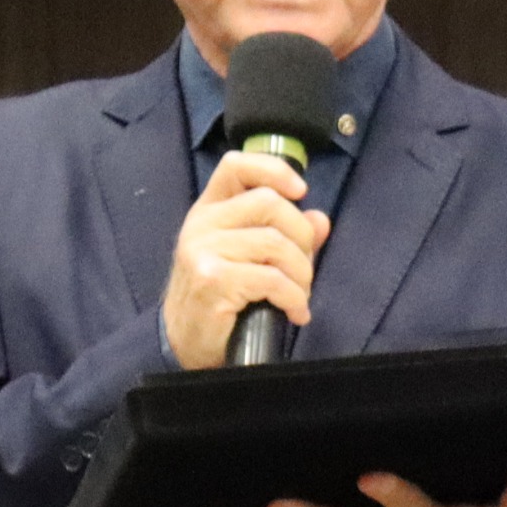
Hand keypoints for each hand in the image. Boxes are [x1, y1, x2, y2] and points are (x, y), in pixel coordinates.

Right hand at [161, 151, 328, 369]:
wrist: (186, 341)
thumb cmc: (222, 297)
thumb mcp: (251, 258)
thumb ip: (286, 235)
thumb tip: (320, 219)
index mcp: (210, 209)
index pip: (236, 165)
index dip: (273, 170)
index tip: (300, 192)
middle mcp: (202, 223)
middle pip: (270, 203)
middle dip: (302, 237)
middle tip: (303, 269)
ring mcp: (203, 249)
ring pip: (276, 243)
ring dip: (301, 274)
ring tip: (299, 295)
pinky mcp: (212, 279)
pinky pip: (272, 279)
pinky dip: (294, 298)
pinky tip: (295, 312)